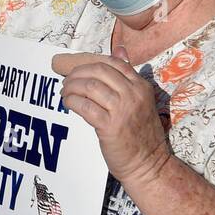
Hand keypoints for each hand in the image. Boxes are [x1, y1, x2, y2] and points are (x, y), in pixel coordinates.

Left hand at [51, 46, 170, 186]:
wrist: (149, 164)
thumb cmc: (141, 135)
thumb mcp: (140, 100)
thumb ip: (128, 77)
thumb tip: (120, 50)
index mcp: (141, 86)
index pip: (113, 62)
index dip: (90, 62)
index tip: (76, 68)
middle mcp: (133, 94)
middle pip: (99, 70)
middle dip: (77, 72)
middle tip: (67, 80)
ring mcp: (123, 109)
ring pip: (90, 86)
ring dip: (71, 87)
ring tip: (65, 92)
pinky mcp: (110, 126)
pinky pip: (85, 106)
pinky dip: (72, 101)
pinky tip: (68, 103)